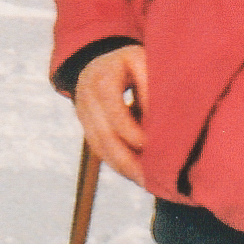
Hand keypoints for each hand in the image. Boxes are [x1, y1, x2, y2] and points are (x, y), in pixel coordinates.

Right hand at [74, 43, 148, 185]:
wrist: (96, 61)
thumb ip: (149, 85)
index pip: (115, 114)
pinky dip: (118, 165)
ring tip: (148, 182)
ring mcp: (83, 117)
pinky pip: (100, 151)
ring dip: (124, 168)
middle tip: (153, 177)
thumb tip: (160, 119)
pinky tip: (136, 175)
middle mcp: (87, 101)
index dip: (134, 133)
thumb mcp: (140, 61)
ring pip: (101, 149)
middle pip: (105, 138)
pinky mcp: (87, 129)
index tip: (155, 146)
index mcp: (102, 81)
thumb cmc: (126, 61)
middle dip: (129, 161)